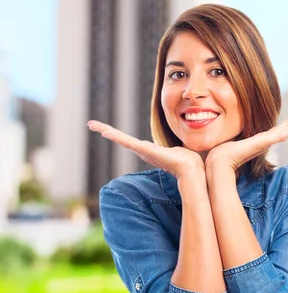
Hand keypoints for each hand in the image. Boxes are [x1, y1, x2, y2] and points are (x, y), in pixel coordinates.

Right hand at [87, 120, 203, 178]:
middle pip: (121, 139)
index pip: (130, 141)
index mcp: (149, 150)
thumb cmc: (186, 160)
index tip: (107, 130)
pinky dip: (116, 136)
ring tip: (93, 125)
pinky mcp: (144, 151)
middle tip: (92, 124)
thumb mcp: (177, 150)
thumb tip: (181, 149)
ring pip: (121, 139)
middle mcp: (143, 151)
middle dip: (106, 130)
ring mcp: (142, 151)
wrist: (190, 168)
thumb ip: (176, 149)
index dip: (118, 135)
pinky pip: (127, 142)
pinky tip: (105, 132)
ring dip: (107, 131)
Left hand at [205, 109, 287, 171]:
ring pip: (287, 131)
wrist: (218, 162)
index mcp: (260, 140)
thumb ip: (237, 137)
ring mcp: (265, 143)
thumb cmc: (223, 152)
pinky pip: (280, 135)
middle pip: (287, 128)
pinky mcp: (262, 144)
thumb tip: (232, 135)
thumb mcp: (233, 139)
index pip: (280, 129)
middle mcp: (265, 141)